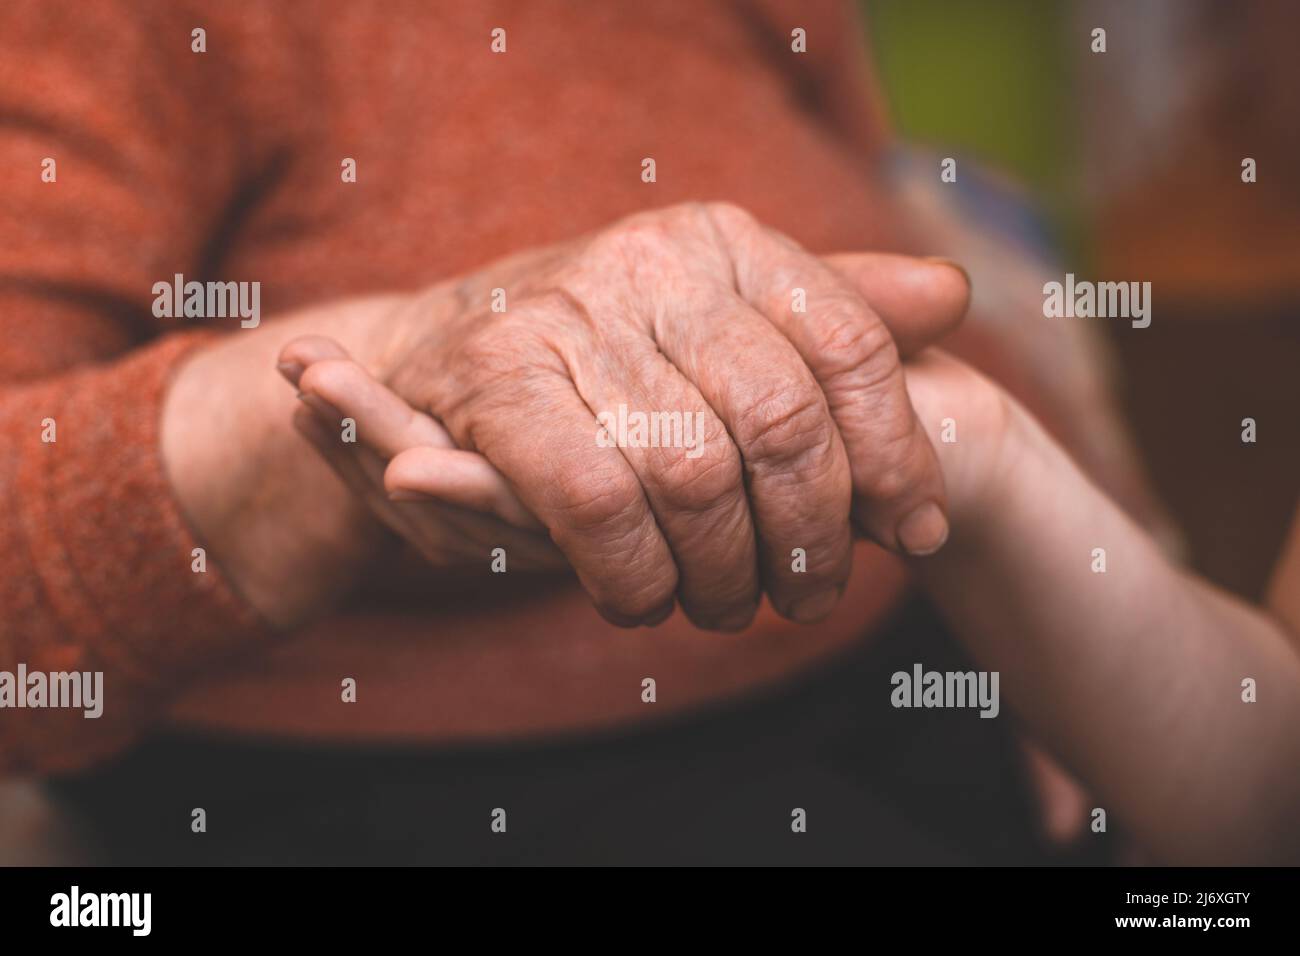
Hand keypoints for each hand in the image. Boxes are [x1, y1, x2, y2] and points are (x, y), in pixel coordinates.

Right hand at [336, 203, 968, 630]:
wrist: (426, 369)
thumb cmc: (600, 370)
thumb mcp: (716, 330)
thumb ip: (827, 316)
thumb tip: (952, 298)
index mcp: (720, 240)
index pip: (850, 345)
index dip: (896, 454)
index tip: (915, 535)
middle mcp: (650, 259)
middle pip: (783, 421)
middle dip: (809, 535)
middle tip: (807, 596)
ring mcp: (566, 315)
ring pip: (694, 476)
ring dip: (719, 573)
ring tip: (720, 604)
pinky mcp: (496, 384)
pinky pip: (601, 506)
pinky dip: (634, 577)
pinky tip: (642, 597)